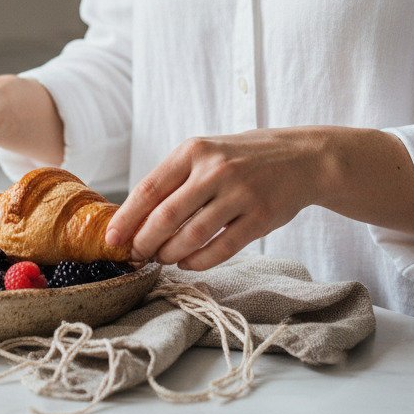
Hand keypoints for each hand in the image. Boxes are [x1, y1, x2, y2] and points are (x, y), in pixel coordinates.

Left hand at [104, 127, 332, 270]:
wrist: (300, 157)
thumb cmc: (240, 158)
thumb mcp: (204, 153)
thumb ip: (173, 180)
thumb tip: (134, 218)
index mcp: (193, 151)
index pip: (148, 189)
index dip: (126, 218)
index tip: (112, 238)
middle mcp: (215, 170)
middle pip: (166, 217)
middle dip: (144, 242)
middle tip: (135, 255)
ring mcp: (240, 194)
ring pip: (192, 236)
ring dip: (170, 254)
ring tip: (161, 258)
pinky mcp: (261, 218)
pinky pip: (221, 249)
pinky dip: (198, 261)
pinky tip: (187, 262)